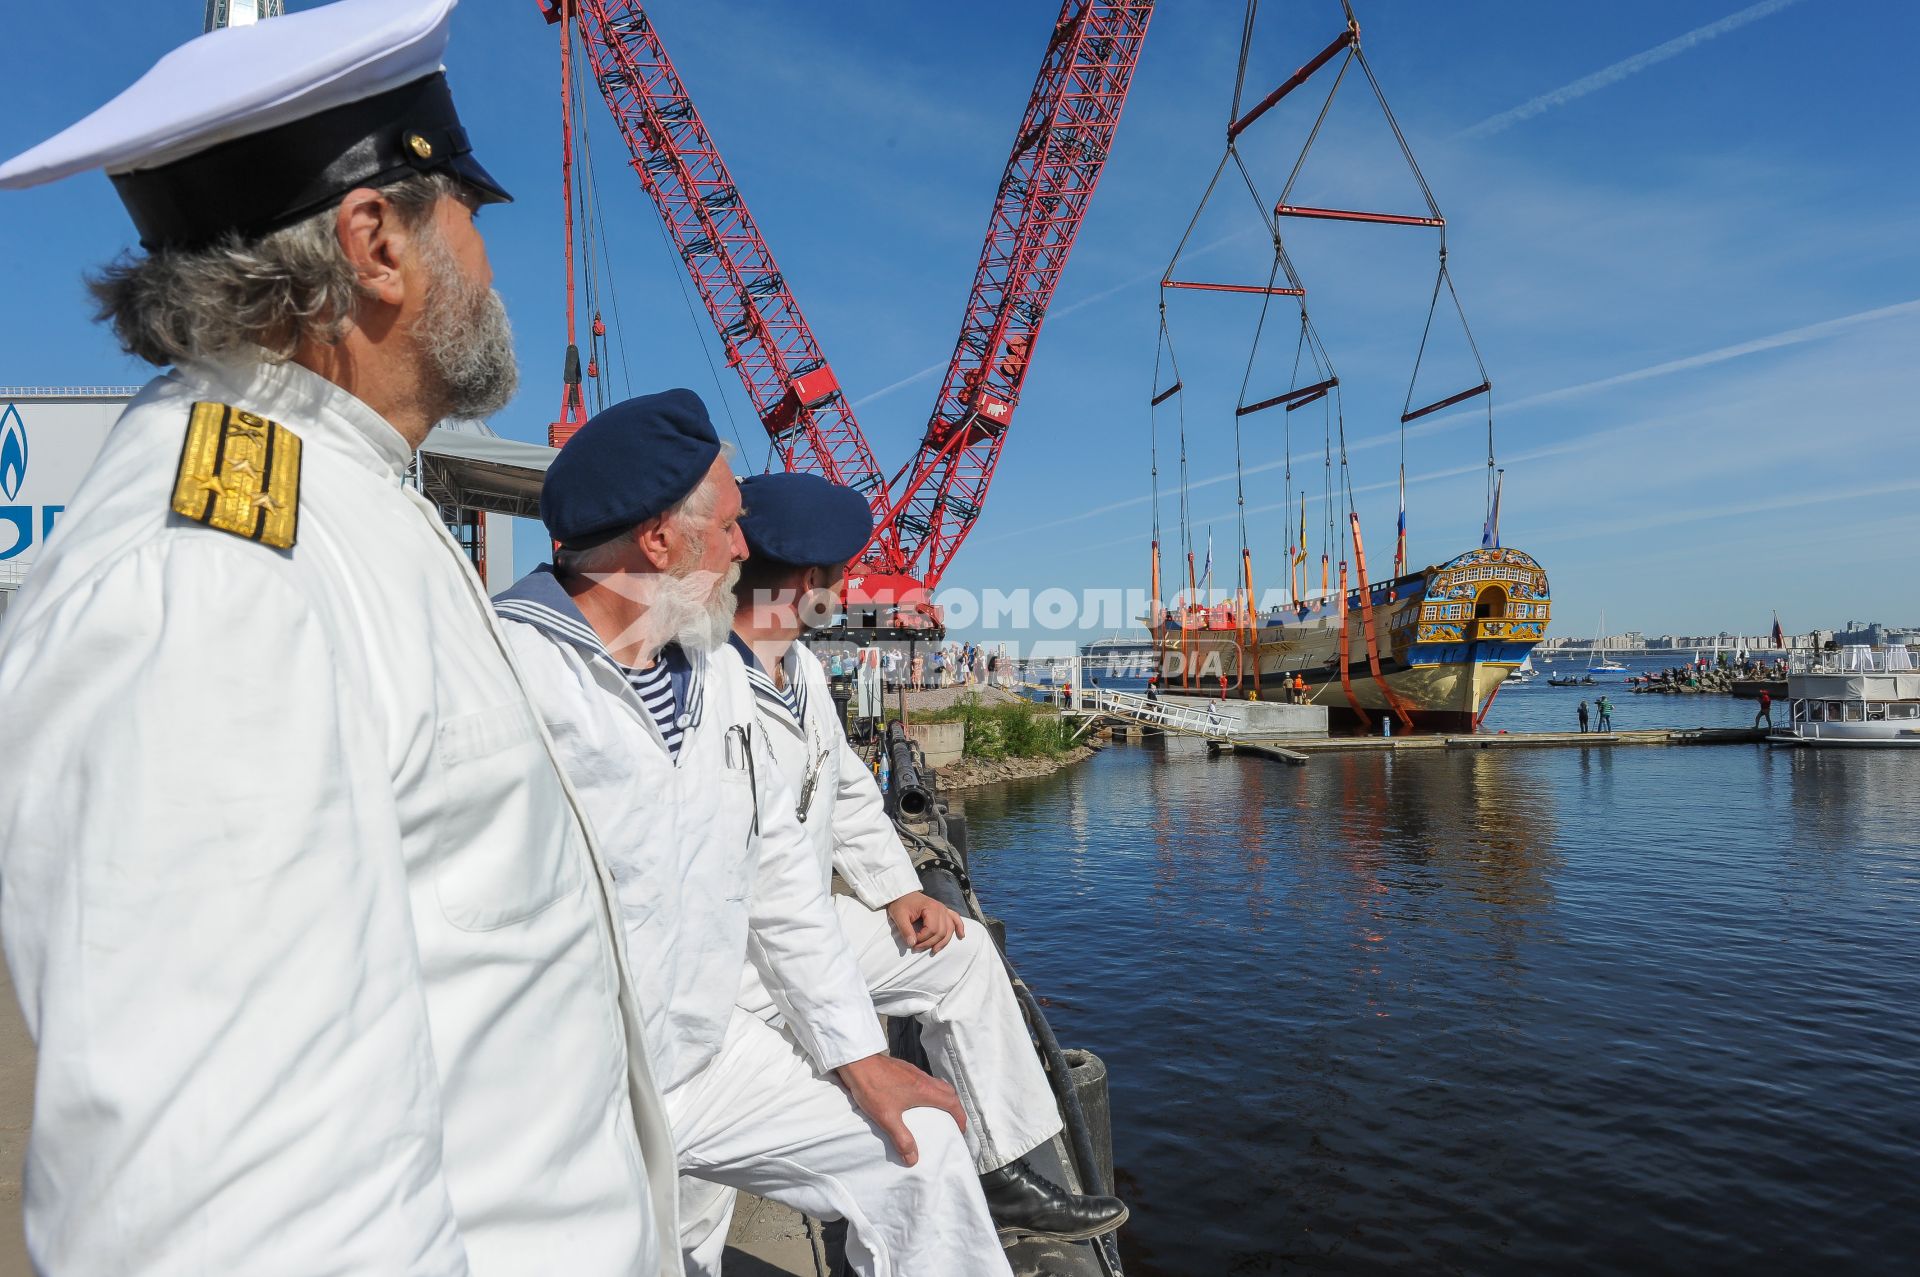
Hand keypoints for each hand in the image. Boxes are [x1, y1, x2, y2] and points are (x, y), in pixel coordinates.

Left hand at [836, 1052, 965, 1166]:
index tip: (961, 1129)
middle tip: (952, 1121)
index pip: (952, 1103)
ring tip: (936, 1111)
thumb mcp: (887, 1118)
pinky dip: (930, 1090)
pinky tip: (915, 1098)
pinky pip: (925, 1080)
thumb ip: (902, 1139)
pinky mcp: (904, 1068)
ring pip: (937, 1084)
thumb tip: (913, 1159)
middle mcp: (923, 1079)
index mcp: (924, 1091)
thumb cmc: (873, 1088)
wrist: (858, 1062)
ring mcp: (914, 1072)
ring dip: (942, 1097)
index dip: (960, 1117)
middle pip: (948, 1092)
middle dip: (954, 1107)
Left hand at [884, 890, 965, 953]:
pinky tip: (961, 936)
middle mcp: (941, 909)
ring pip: (949, 930)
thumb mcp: (899, 916)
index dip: (922, 939)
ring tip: (933, 951)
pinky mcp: (944, 911)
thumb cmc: (901, 904)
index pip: (931, 929)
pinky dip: (959, 927)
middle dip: (929, 943)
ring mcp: (944, 910)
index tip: (911, 942)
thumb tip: (912, 944)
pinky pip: (955, 919)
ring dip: (942, 942)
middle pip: (941, 932)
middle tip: (916, 948)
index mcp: (931, 908)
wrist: (903, 894)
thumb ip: (905, 930)